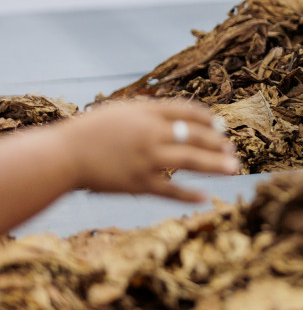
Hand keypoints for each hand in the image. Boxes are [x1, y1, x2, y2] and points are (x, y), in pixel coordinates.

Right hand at [56, 99, 237, 201]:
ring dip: (215, 165)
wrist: (62, 156)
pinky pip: (170, 190)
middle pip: (195, 135)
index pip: (188, 112)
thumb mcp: (122, 112)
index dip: (208, 119)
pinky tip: (205, 197)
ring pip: (190, 160)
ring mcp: (146, 159)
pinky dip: (188, 195)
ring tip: (233, 168)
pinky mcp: (138, 183)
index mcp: (147, 113)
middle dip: (217, 143)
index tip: (221, 126)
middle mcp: (151, 134)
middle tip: (232, 149)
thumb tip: (178, 116)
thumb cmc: (89, 132)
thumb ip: (150, 112)